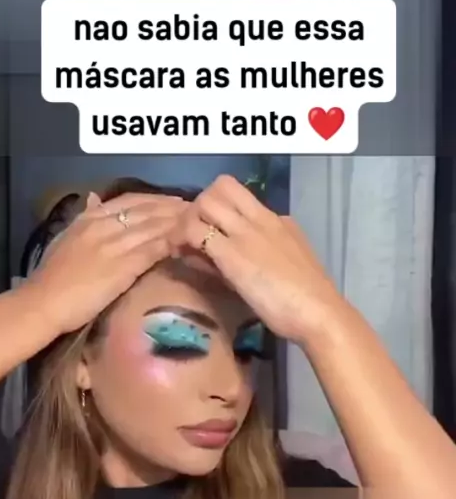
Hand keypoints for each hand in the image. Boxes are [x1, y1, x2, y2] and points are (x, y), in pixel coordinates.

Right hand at [26, 190, 185, 335]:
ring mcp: (114, 245)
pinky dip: (170, 244)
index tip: (174, 201)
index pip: (130, 200)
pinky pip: (152, 250)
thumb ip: (86, 218)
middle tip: (195, 209)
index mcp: (90, 218)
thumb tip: (95, 198)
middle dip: (172, 208)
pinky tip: (184, 244)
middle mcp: (104, 225)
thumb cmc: (53, 276)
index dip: (156, 199)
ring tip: (196, 223)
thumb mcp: (67, 238)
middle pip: (147, 210)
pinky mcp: (123, 266)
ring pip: (153, 227)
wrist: (44, 301)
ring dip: (177, 224)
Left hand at [179, 175, 341, 344]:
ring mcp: (246, 233)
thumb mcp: (286, 265)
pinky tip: (179, 256)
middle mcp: (261, 218)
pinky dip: (181, 239)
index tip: (209, 229)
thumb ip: (262, 254)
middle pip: (222, 186)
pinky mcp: (231, 254)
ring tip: (182, 245)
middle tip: (191, 233)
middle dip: (199, 206)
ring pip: (205, 202)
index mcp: (277, 220)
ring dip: (187, 220)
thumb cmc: (306, 299)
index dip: (218, 206)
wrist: (319, 312)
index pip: (239, 195)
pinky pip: (196, 232)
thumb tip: (235, 256)